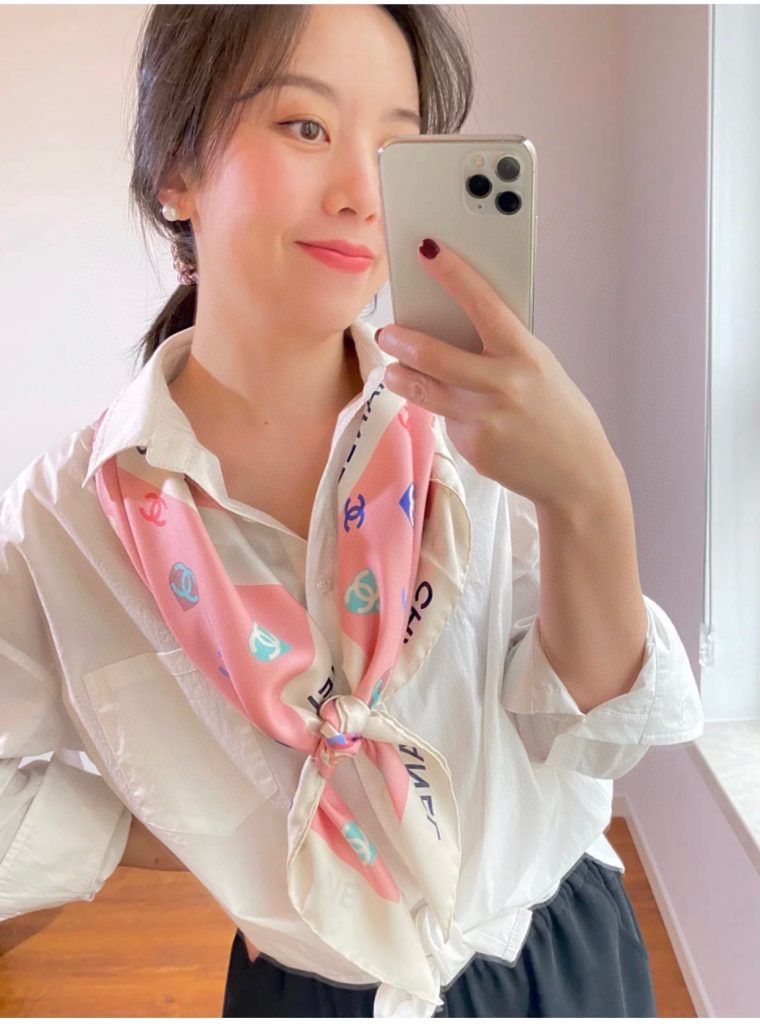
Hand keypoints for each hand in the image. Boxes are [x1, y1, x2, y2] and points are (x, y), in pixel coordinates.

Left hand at [375, 238, 621, 513]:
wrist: (576, 472)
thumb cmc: (556, 410)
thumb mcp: (538, 367)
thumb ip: (501, 348)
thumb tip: (452, 325)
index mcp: (524, 353)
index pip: (482, 303)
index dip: (453, 273)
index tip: (427, 250)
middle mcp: (503, 384)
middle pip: (435, 355)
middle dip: (402, 341)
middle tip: (386, 332)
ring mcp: (485, 418)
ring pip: (425, 392)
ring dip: (401, 377)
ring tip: (392, 370)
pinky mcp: (474, 447)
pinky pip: (446, 421)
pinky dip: (445, 414)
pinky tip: (459, 415)